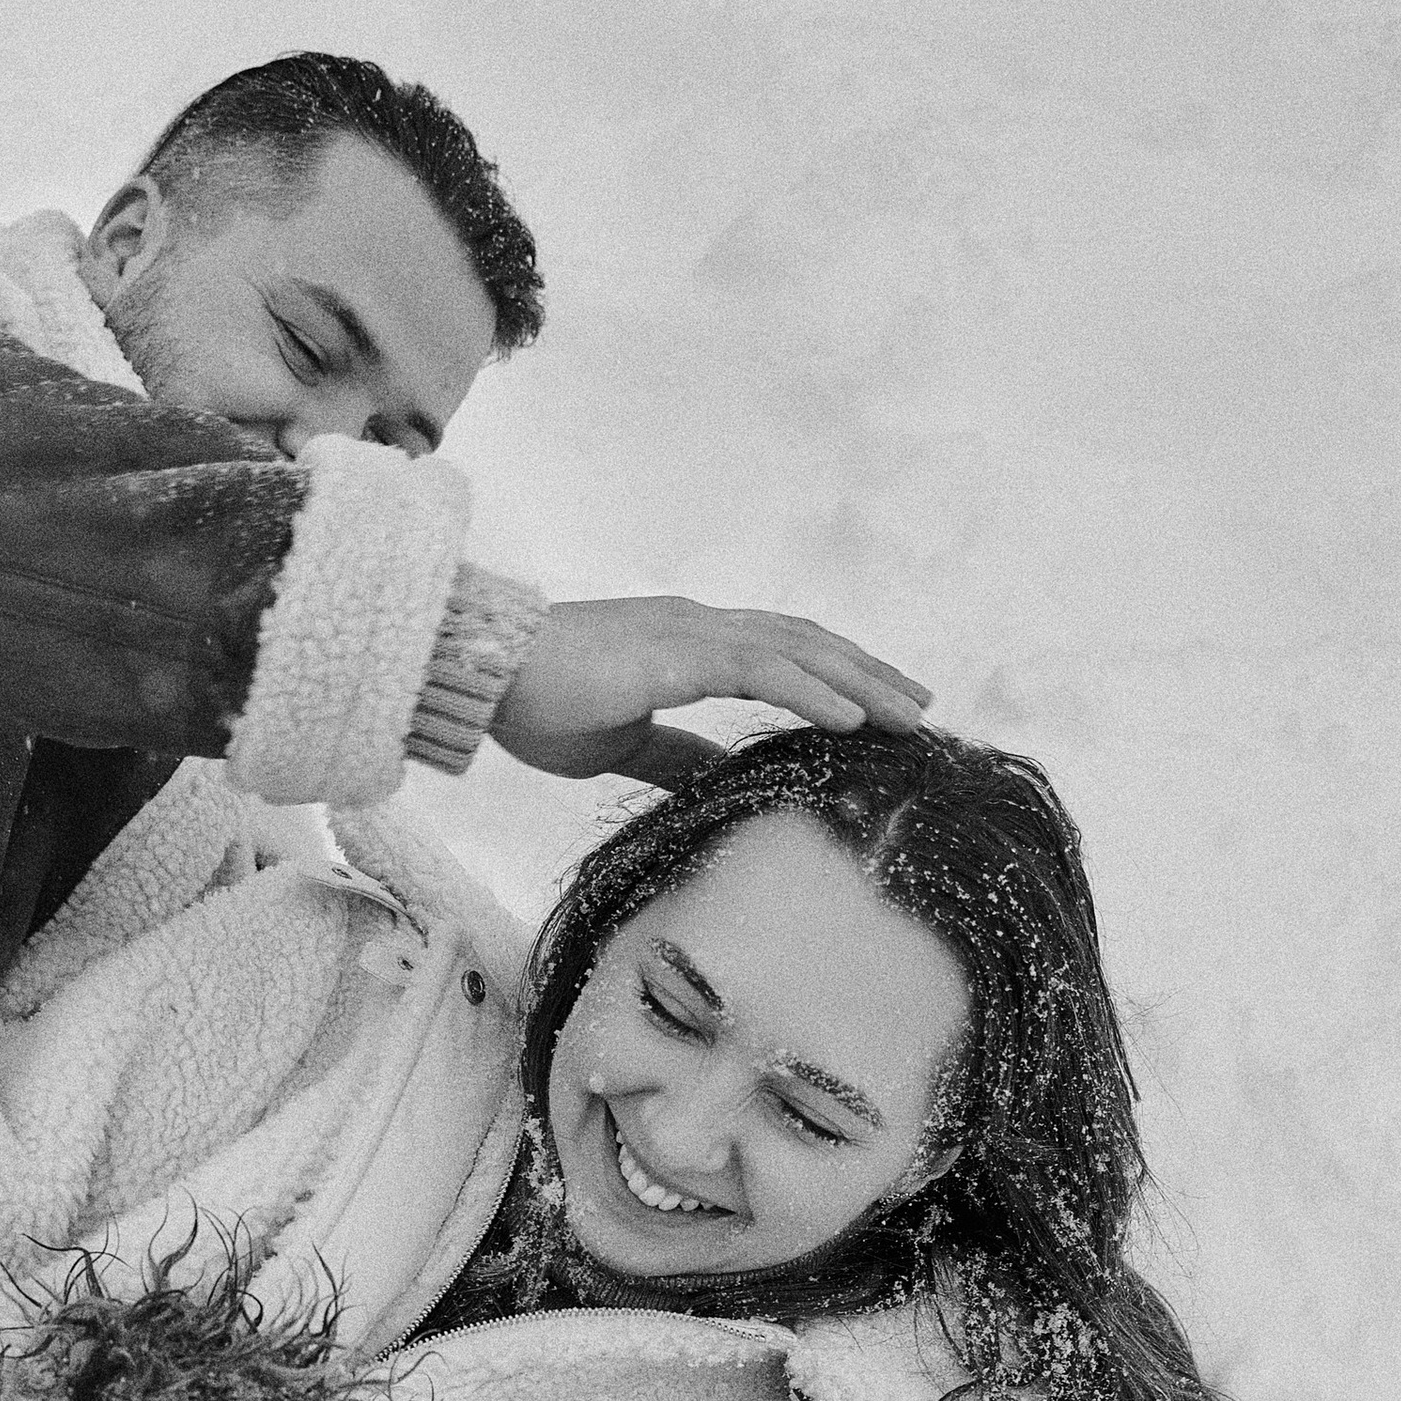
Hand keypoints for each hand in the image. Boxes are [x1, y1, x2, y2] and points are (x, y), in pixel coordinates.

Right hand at [491, 598, 930, 781]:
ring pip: (800, 652)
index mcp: (685, 643)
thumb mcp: (618, 741)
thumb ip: (670, 753)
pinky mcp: (676, 656)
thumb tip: (715, 775)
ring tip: (911, 718)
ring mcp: (690, 635)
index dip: (834, 676)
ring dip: (863, 683)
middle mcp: (698, 626)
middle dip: (870, 675)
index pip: (779, 652)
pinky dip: (814, 693)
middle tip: (922, 708)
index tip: (880, 708)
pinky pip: (762, 671)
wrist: (478, 673)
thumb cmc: (533, 704)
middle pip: (807, 643)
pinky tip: (854, 722)